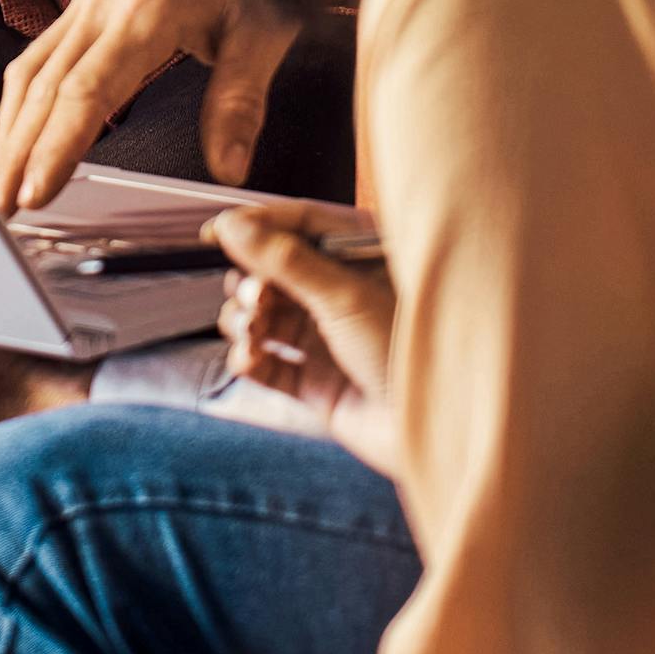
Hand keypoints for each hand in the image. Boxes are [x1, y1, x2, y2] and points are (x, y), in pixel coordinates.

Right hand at [0, 0, 294, 210]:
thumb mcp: (265, 28)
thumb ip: (239, 100)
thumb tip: (229, 168)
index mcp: (147, 11)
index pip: (87, 91)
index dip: (56, 146)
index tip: (35, 193)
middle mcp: (105, 2)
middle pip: (44, 86)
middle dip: (17, 150)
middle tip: (1, 207)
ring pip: (31, 68)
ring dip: (10, 127)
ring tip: (1, 181)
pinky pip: (41, 51)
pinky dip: (23, 98)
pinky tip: (20, 129)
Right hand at [217, 203, 401, 484]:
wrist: (439, 429)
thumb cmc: (410, 351)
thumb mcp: (343, 294)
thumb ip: (283, 259)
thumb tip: (234, 225)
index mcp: (359, 258)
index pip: (297, 224)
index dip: (254, 226)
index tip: (215, 233)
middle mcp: (342, 294)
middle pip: (272, 274)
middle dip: (251, 284)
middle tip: (254, 299)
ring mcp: (328, 339)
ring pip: (263, 318)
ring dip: (245, 322)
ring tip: (253, 333)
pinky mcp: (317, 382)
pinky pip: (268, 364)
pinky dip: (250, 359)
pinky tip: (249, 359)